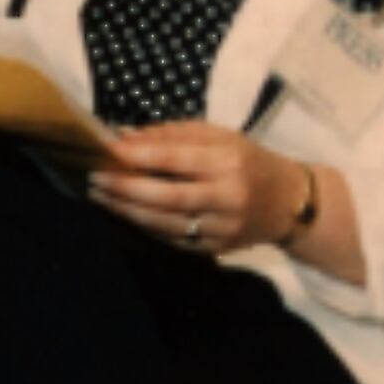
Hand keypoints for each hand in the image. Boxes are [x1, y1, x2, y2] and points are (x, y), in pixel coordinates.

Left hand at [90, 122, 292, 255]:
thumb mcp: (219, 137)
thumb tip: (123, 136)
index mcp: (231, 162)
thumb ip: (173, 135)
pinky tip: (125, 212)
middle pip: (168, 197)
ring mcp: (224, 228)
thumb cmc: (247, 161)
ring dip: (128, 210)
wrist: (289, 203)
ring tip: (100, 195)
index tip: (106, 150)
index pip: (178, 158)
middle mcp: (229, 197)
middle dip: (126, 188)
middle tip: (94, 178)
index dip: (139, 155)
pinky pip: (173, 239)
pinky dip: (145, 225)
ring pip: (167, 223)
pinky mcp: (218, 249)